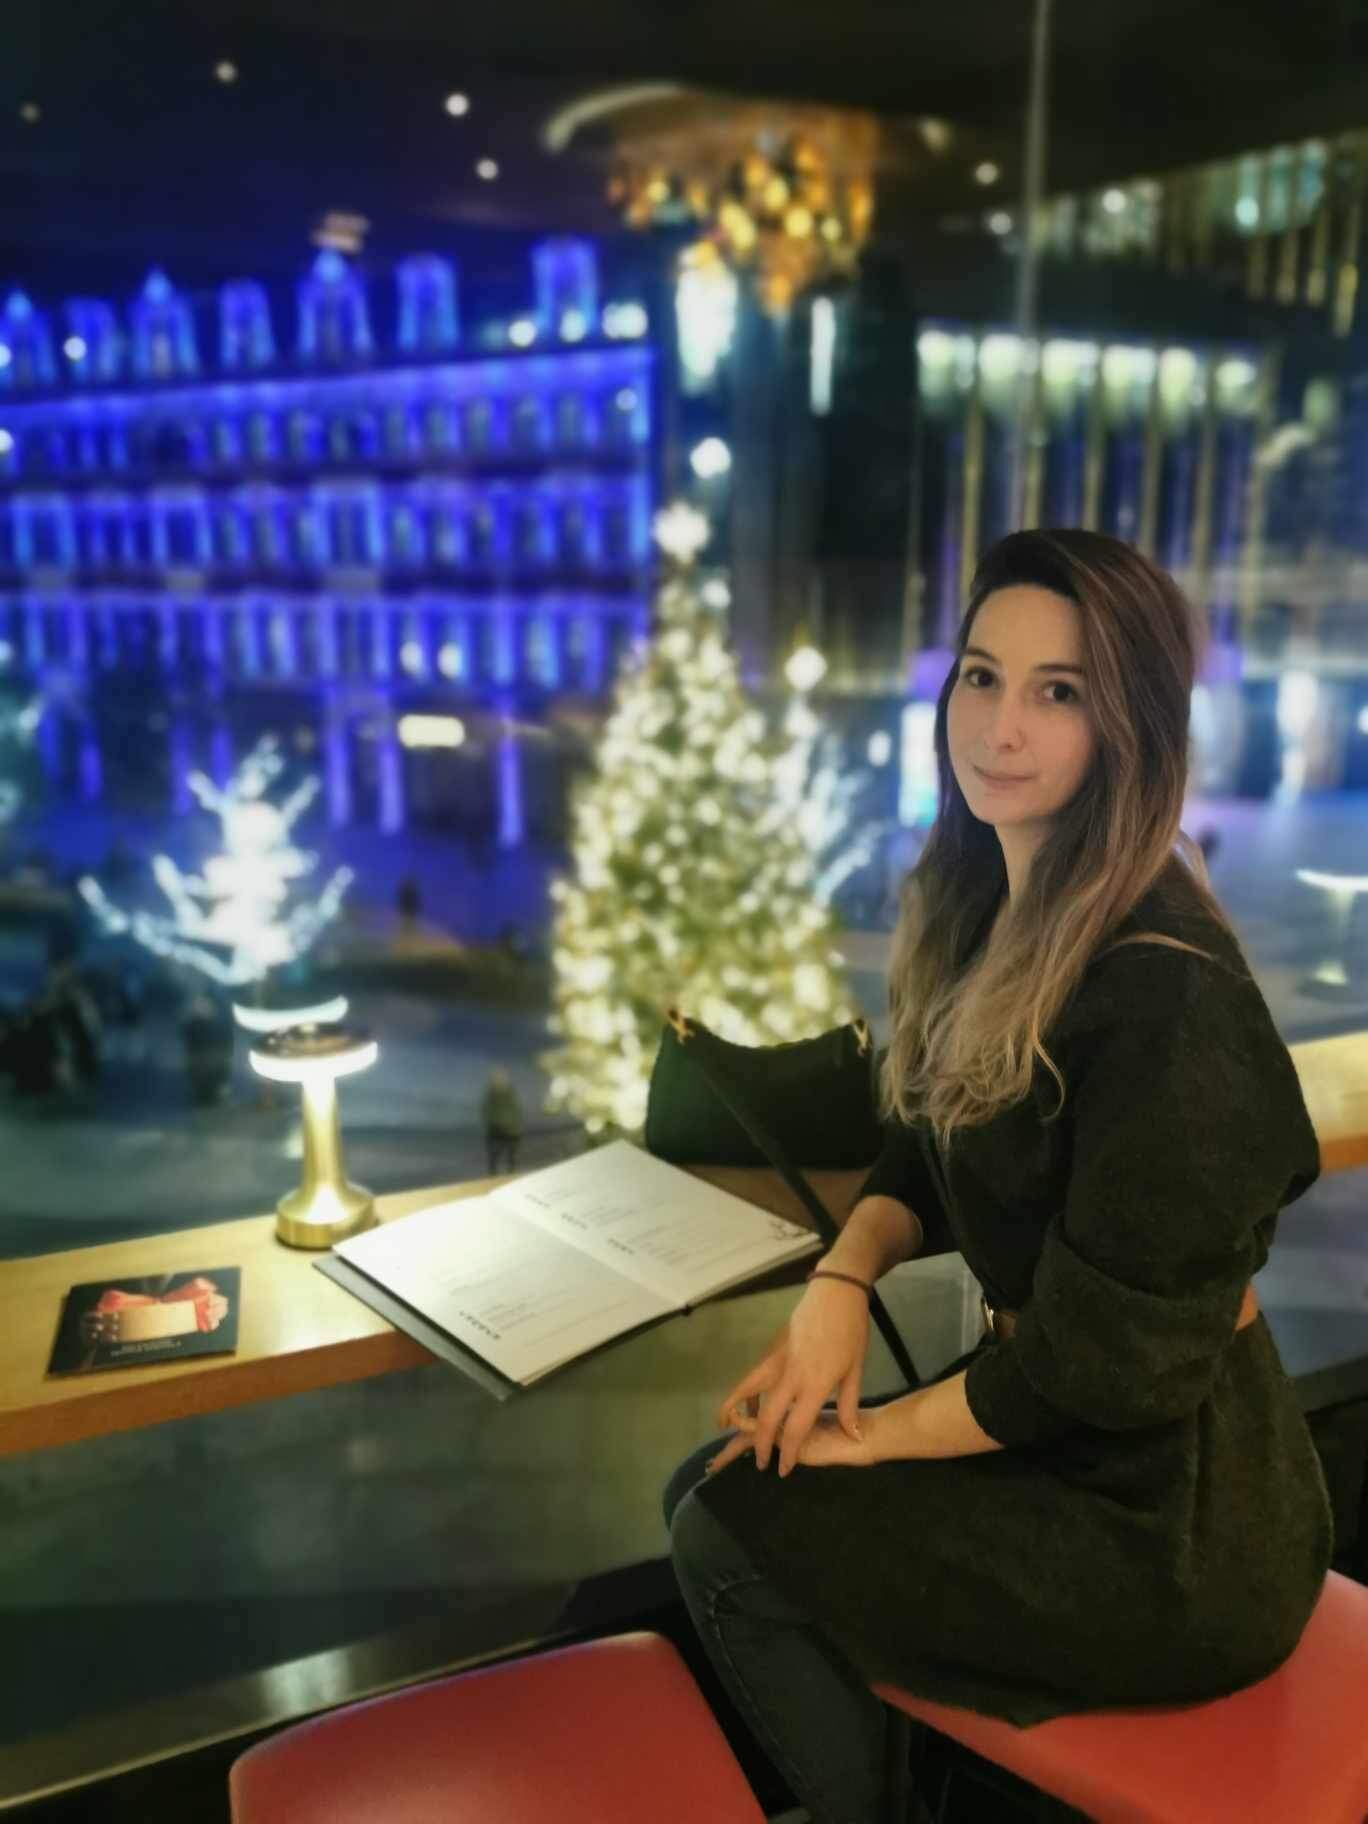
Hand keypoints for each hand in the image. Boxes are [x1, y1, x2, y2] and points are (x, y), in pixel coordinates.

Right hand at [711, 1273, 871, 1476]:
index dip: (788, 1452)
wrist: (835, 1292)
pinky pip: (755, 1376)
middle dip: (761, 1443)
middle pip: (768, 1416)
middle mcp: (791, 1375)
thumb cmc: (851, 1331)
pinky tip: (749, 1402)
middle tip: (760, 1462)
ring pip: (748, 1390)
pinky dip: (746, 1391)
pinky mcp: (773, 1349)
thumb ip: (849, 1406)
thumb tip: (853, 1437)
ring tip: (729, 1428)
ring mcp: (778, 1360)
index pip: (795, 1428)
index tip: (783, 1470)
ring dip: (738, 1412)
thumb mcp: (856, 1370)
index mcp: (815, 1384)